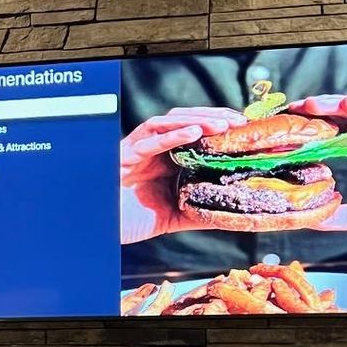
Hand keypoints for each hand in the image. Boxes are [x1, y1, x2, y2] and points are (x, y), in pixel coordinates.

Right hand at [119, 107, 244, 243]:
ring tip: (222, 124)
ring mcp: (139, 150)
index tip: (246, 128)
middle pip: (186, 120)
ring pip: (169, 123)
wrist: (99, 229)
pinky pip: (149, 140)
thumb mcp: (174, 217)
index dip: (220, 126)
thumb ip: (201, 213)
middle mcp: (153, 149)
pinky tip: (193, 132)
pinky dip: (172, 134)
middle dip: (214, 117)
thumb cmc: (129, 220)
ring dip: (197, 119)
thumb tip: (235, 216)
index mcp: (166, 158)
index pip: (196, 132)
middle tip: (240, 122)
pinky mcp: (124, 156)